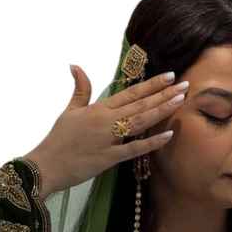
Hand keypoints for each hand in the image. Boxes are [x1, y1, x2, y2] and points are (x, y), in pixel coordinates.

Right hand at [23, 65, 187, 194]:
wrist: (46, 165)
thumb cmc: (58, 140)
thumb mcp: (69, 111)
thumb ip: (79, 89)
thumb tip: (76, 66)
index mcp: (99, 108)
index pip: (130, 92)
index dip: (151, 84)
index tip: (169, 76)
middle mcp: (106, 120)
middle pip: (140, 104)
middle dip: (164, 95)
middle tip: (185, 85)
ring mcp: (109, 139)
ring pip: (140, 121)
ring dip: (161, 111)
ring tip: (180, 101)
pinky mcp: (109, 158)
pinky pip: (134, 149)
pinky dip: (151, 143)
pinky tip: (168, 135)